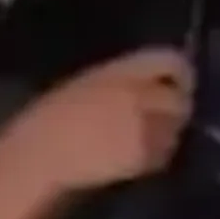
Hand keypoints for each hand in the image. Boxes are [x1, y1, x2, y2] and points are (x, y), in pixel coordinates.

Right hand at [0, 48, 194, 201]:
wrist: (39, 156)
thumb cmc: (45, 120)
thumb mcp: (81, 86)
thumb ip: (115, 83)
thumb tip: (144, 86)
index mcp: (118, 71)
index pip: (169, 60)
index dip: (180, 72)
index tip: (178, 82)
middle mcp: (138, 95)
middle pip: (179, 98)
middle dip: (176, 107)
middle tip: (163, 117)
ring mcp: (144, 127)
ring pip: (175, 129)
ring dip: (168, 132)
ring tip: (146, 139)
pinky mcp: (142, 157)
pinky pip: (162, 154)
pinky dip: (157, 155)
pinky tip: (136, 157)